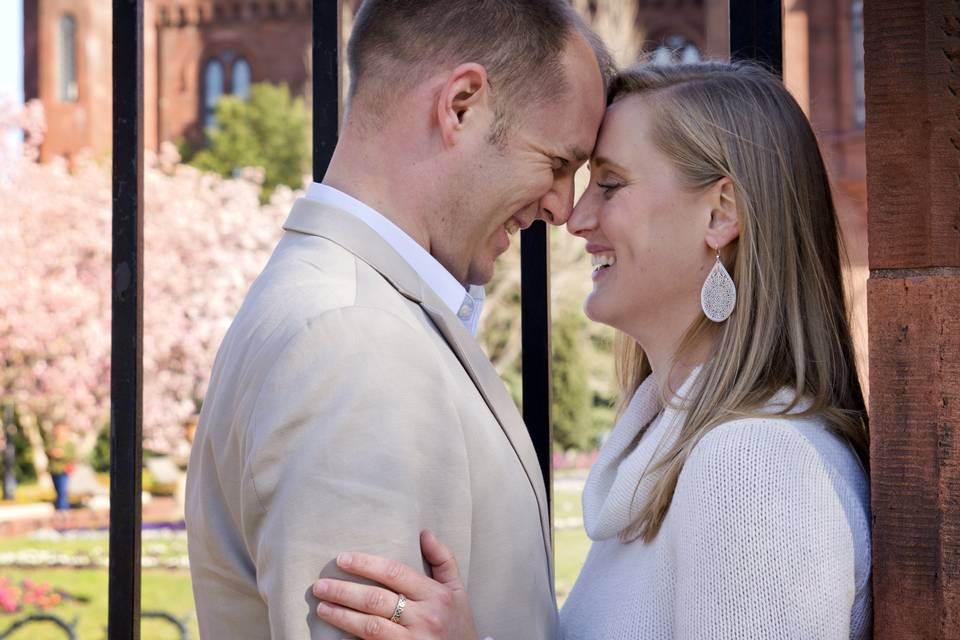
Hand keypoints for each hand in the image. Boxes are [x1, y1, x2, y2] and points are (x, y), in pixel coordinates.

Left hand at [313, 529, 479, 639]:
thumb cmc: (458, 623)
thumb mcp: (457, 589)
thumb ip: (443, 559)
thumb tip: (424, 532)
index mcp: (436, 595)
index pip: (395, 573)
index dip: (366, 564)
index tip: (342, 559)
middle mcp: (424, 618)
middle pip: (377, 600)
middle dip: (344, 591)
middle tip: (320, 586)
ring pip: (370, 626)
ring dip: (342, 616)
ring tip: (322, 607)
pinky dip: (353, 639)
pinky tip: (337, 634)